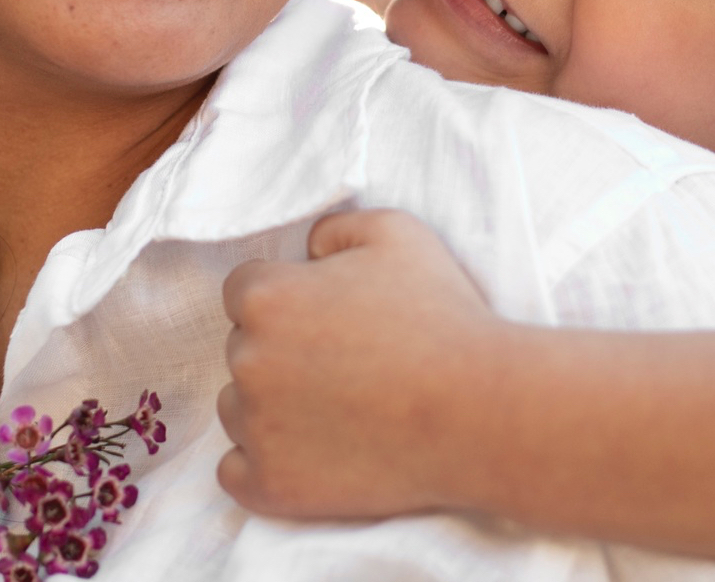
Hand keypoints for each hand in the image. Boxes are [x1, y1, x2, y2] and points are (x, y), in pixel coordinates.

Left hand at [216, 208, 508, 518]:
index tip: (326, 317)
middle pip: (242, 350)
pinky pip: (235, 472)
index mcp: (268, 297)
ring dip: (269, 407)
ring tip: (338, 408)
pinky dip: (262, 463)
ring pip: (237, 409)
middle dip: (280, 352)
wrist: (479, 411)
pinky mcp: (271, 486)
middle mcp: (248, 361)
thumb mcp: (395, 232)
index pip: (244, 291)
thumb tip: (308, 249)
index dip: (288, 298)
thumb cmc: (441, 316)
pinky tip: (308, 452)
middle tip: (344, 363)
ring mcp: (256, 429)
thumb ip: (334, 229)